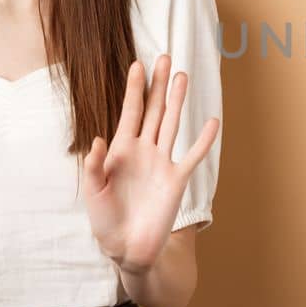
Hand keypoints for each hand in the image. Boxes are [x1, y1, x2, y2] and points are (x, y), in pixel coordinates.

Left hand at [84, 54, 220, 274]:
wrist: (127, 249)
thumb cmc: (105, 221)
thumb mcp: (93, 194)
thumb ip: (94, 167)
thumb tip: (97, 140)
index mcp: (121, 151)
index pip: (129, 113)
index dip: (133, 89)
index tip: (137, 64)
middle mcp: (144, 151)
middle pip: (153, 110)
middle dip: (157, 85)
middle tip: (164, 57)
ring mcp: (162, 163)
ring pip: (172, 124)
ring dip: (178, 101)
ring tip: (182, 76)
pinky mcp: (177, 180)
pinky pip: (193, 156)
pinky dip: (203, 140)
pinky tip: (212, 122)